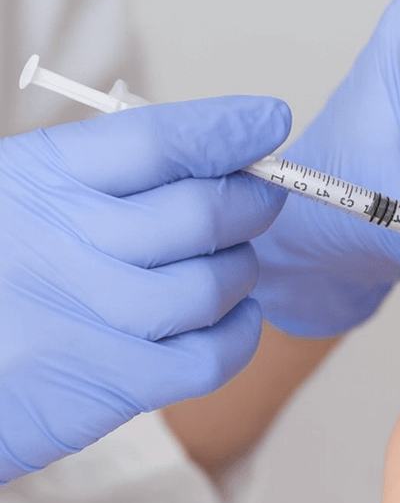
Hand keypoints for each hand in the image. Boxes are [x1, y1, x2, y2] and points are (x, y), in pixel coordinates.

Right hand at [0, 97, 289, 482]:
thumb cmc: (0, 271)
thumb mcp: (19, 200)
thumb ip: (102, 176)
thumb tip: (216, 149)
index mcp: (41, 180)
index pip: (158, 140)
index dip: (227, 129)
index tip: (269, 120)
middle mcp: (65, 241)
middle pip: (202, 211)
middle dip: (251, 201)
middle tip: (261, 199)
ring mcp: (90, 314)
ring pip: (215, 284)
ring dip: (242, 271)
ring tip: (232, 265)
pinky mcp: (110, 382)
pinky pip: (213, 356)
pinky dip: (241, 333)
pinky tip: (235, 318)